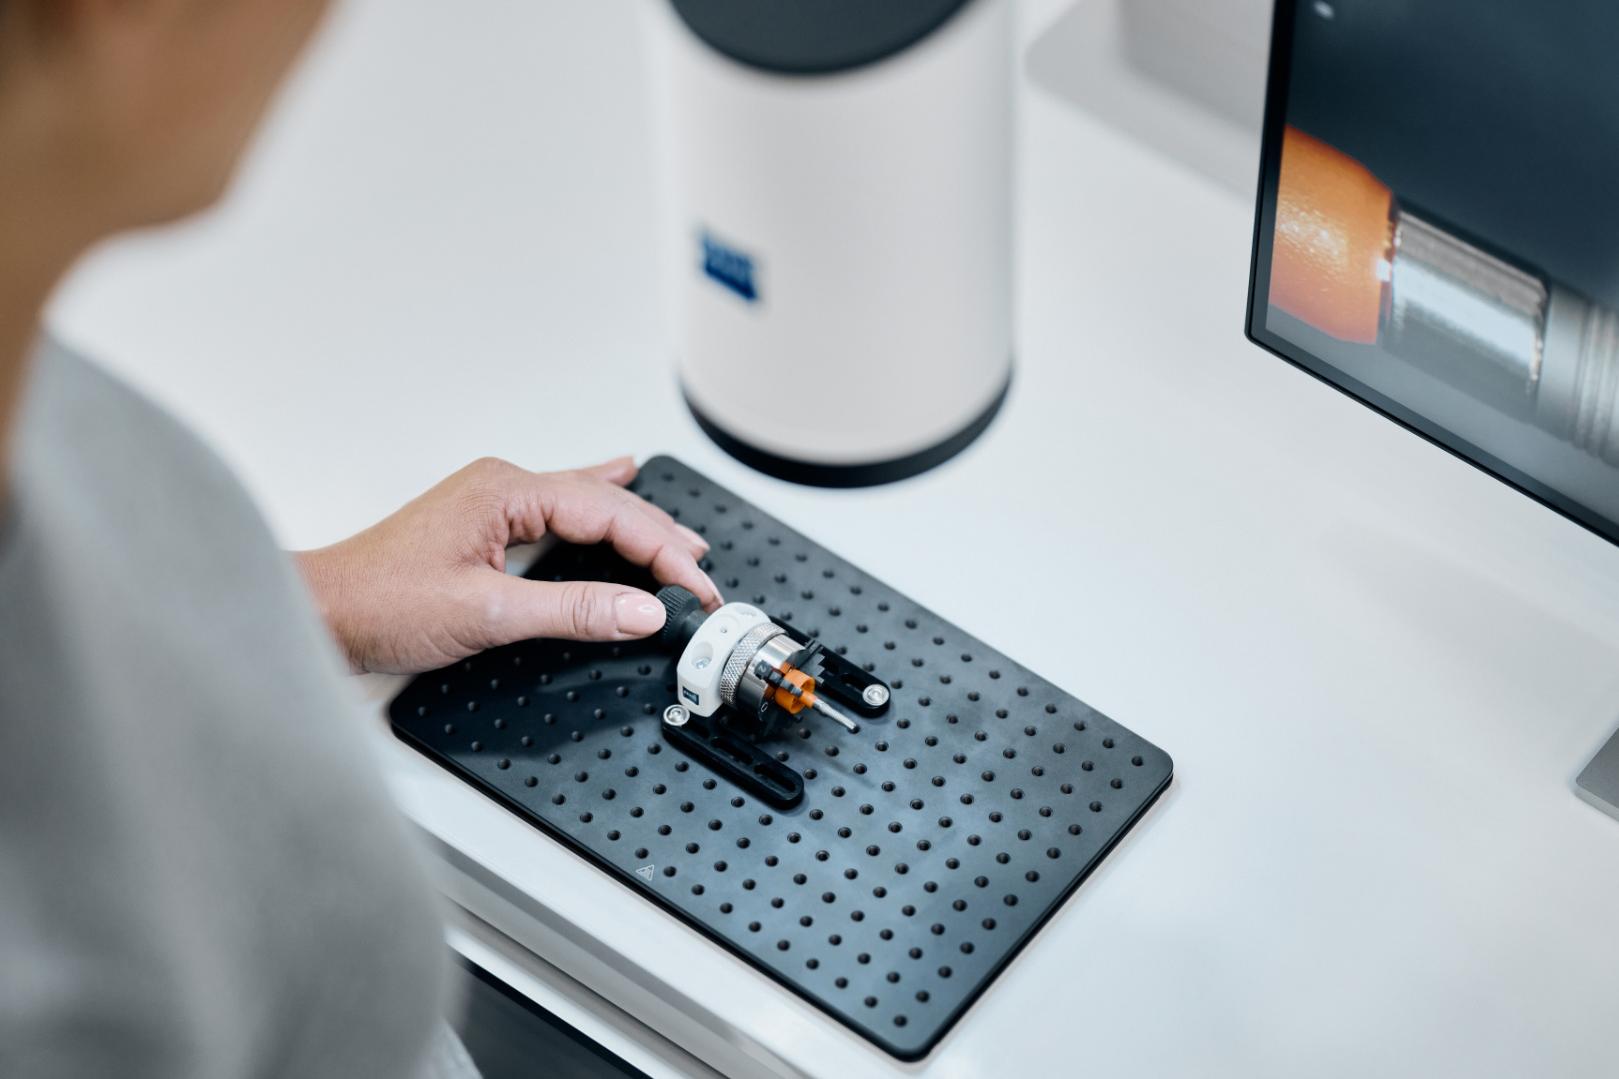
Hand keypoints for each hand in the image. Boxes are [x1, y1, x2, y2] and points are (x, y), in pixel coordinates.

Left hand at [295, 456, 721, 674]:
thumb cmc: (380, 604)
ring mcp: (493, 501)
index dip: (661, 552)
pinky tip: (616, 473)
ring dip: (636, 522)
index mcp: (507, 491)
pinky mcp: (485, 523)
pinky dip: (597, 503)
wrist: (321, 613)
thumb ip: (573, 610)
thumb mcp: (488, 614)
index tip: (696, 588)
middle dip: (660, 538)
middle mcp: (503, 486)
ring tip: (681, 541)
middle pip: (604, 502)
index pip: (609, 513)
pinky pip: (559, 506)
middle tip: (702, 576)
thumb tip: (642, 610)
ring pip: (586, 503)